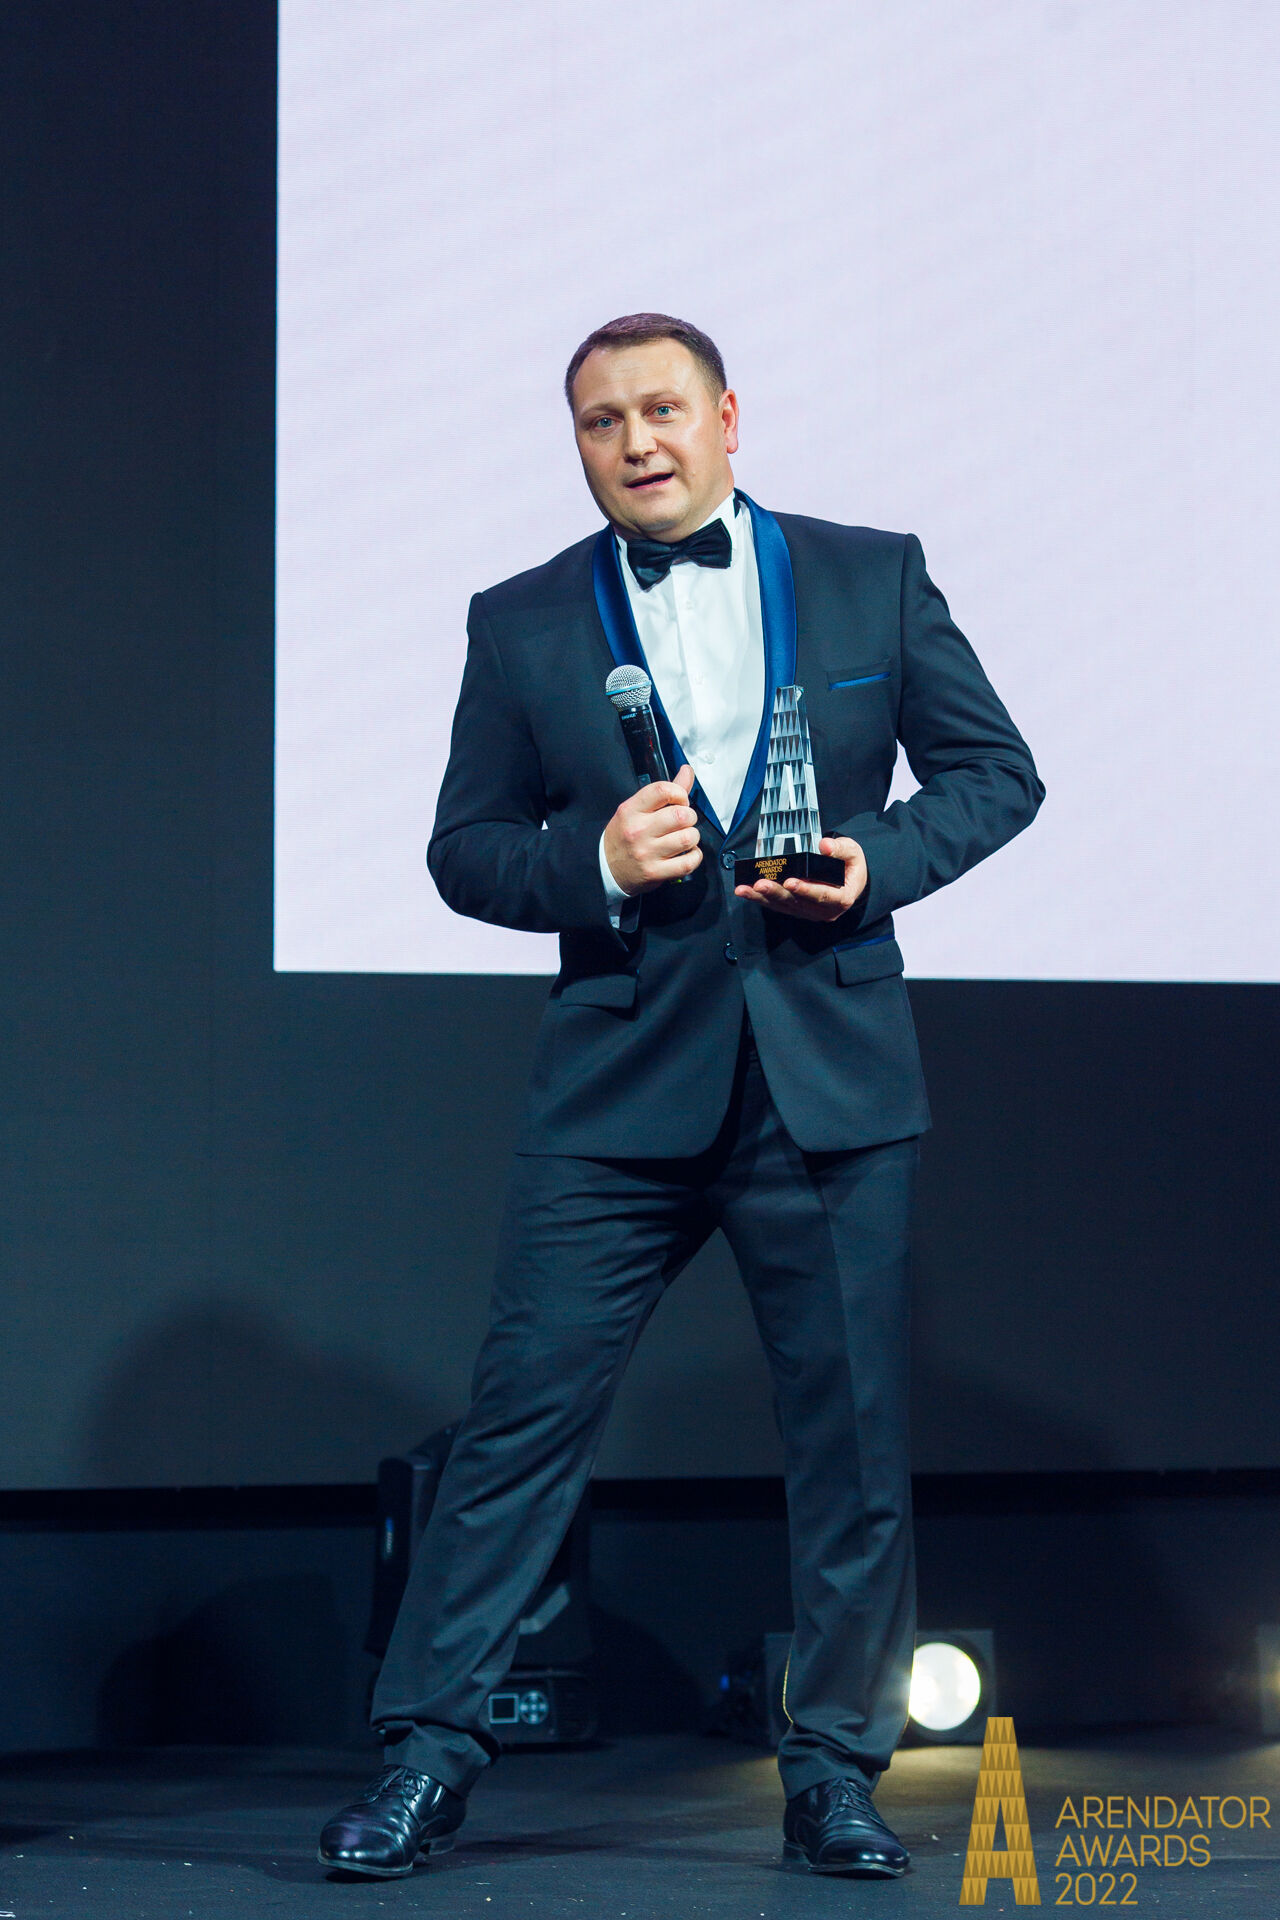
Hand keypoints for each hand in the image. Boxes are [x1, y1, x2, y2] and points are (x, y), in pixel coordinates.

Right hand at [603, 763, 701, 894]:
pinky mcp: (655, 872)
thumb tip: (687, 771)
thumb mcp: (636, 809)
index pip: (663, 790)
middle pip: (681, 815)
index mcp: (631, 810)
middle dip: (689, 817)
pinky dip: (694, 856)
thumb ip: (664, 792)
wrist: (605, 867)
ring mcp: (646, 853)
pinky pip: (688, 862)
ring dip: (692, 837)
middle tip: (683, 822)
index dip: (680, 793)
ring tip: (684, 838)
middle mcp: (638, 831)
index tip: (680, 801)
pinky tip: (687, 853)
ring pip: (688, 838)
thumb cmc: (624, 836)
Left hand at [734, 835, 867, 921]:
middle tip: (760, 884)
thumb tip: (824, 845)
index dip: (806, 890)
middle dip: (776, 893)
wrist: (850, 881)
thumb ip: (840, 849)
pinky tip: (746, 892)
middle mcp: (825, 911)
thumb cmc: (850, 866)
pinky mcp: (798, 910)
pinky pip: (778, 906)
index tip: (790, 882)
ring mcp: (810, 913)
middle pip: (797, 903)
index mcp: (842, 898)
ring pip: (784, 906)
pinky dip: (761, 899)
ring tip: (744, 889)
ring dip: (763, 898)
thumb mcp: (853, 852)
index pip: (823, 896)